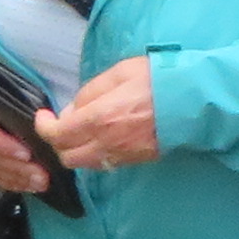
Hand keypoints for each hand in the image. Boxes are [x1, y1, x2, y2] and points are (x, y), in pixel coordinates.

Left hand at [43, 57, 159, 170]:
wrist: (194, 100)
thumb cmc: (157, 80)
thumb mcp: (119, 73)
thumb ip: (90, 92)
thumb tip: (72, 110)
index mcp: (99, 118)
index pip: (57, 134)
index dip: (44, 126)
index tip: (44, 116)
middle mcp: (106, 143)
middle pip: (67, 156)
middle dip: (58, 141)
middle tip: (63, 124)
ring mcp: (122, 155)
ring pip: (85, 164)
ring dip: (77, 150)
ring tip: (82, 132)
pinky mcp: (136, 160)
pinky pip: (105, 164)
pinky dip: (95, 155)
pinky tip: (102, 138)